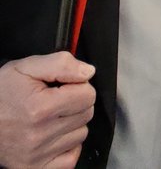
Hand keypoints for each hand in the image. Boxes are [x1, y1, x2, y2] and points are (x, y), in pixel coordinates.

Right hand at [0, 53, 95, 168]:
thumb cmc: (1, 95)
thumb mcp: (25, 68)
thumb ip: (61, 64)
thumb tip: (88, 72)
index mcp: (40, 108)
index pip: (88, 95)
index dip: (79, 85)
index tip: (64, 86)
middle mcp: (39, 135)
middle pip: (86, 114)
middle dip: (76, 103)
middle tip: (55, 101)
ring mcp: (37, 155)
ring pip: (81, 134)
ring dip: (72, 124)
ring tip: (50, 118)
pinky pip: (71, 158)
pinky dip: (67, 146)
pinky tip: (53, 136)